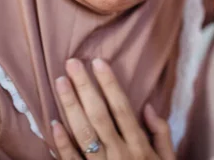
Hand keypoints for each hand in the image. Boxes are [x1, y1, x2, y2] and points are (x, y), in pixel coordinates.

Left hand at [51, 58, 174, 159]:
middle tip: (72, 64)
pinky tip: (52, 123)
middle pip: (99, 115)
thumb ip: (161, 133)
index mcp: (139, 145)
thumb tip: (148, 107)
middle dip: (85, 88)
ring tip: (61, 83)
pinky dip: (61, 143)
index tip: (99, 62)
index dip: (110, 84)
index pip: (121, 108)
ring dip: (70, 107)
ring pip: (83, 134)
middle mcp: (119, 153)